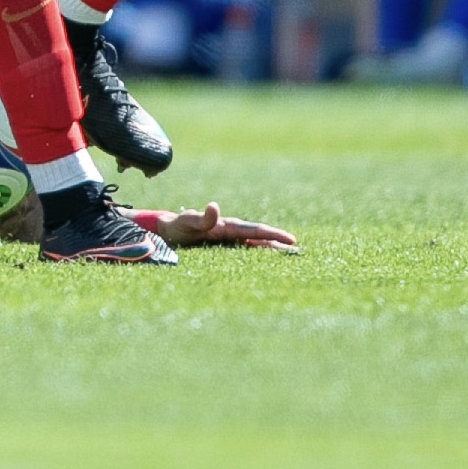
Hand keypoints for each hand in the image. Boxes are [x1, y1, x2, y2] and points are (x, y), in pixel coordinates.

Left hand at [133, 202, 299, 251]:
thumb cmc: (176, 227)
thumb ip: (200, 218)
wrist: (167, 231)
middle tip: (300, 251)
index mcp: (226, 226)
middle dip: (279, 242)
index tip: (291, 240)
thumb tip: (215, 206)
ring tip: (291, 256)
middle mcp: (231, 231)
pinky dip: (259, 254)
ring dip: (272, 249)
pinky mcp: (225, 246)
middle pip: (260, 237)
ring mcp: (229, 239)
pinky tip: (268, 261)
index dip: (273, 235)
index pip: (255, 231)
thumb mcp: (186, 223)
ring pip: (256, 244)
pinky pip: (246, 250)